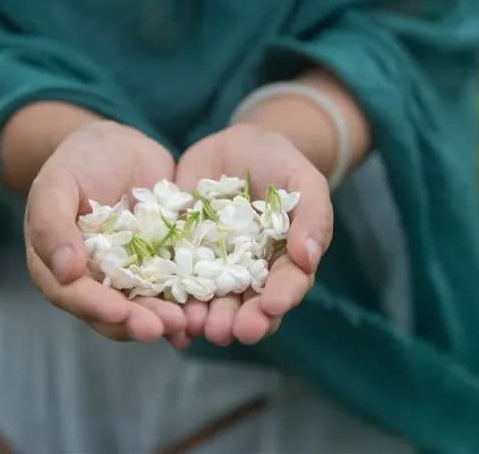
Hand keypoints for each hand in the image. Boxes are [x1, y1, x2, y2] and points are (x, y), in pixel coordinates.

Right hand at [24, 121, 189, 344]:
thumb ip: (51, 224)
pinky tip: (202, 313)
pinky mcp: (163, 264)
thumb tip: (64, 270)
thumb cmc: (78, 162)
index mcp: (60, 267)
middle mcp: (96, 279)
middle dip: (138, 322)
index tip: (120, 314)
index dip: (97, 308)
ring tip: (187, 324)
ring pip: (146, 306)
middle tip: (163, 328)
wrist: (119, 146)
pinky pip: (174, 288)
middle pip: (114, 311)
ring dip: (166, 319)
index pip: (75, 296)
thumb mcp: (56, 185)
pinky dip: (188, 303)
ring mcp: (131, 274)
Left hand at [175, 123, 333, 344]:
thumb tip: (309, 258)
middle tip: (231, 332)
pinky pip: (173, 281)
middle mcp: (248, 274)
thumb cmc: (279, 163)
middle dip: (240, 321)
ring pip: (209, 302)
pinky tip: (164, 312)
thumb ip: (313, 217)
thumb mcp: (303, 182)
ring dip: (204, 318)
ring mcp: (213, 267)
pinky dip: (169, 300)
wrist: (237, 146)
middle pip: (246, 305)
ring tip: (196, 326)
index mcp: (283, 262)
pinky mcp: (180, 255)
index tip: (273, 305)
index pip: (286, 286)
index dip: (281, 297)